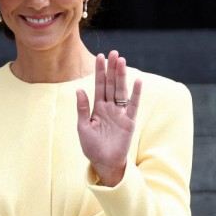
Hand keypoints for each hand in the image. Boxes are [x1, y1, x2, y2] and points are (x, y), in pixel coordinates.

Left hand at [77, 50, 140, 186]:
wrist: (104, 163)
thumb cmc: (92, 147)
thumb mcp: (83, 127)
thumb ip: (82, 109)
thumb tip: (79, 90)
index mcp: (97, 108)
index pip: (99, 85)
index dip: (99, 71)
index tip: (100, 56)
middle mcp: (110, 107)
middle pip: (111, 84)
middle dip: (111, 69)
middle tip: (113, 52)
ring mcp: (120, 113)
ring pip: (121, 91)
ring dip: (121, 76)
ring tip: (121, 61)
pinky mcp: (129, 122)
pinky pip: (133, 105)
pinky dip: (135, 94)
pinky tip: (137, 81)